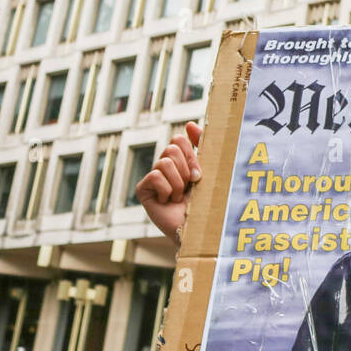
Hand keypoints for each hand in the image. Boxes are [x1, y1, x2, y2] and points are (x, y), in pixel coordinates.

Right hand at [136, 121, 201, 244]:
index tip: (197, 173)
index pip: (178, 140)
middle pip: (171, 148)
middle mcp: (164, 167)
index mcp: (180, 160)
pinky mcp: (143, 190)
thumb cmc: (206, 200)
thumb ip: (201, 146)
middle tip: (189, 186)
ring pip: (164, 162)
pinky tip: (167, 202)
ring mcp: (152, 178)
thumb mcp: (207, 169)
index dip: (190, 154)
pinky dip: (167, 190)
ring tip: (179, 197)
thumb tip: (190, 124)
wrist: (198, 226)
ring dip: (178, 182)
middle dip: (185, 169)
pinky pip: (155, 176)